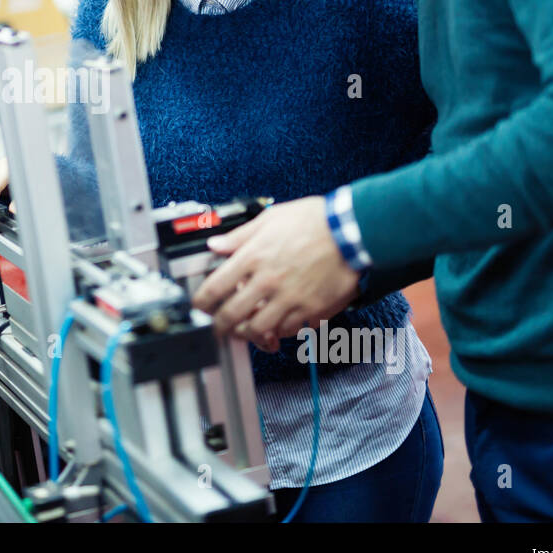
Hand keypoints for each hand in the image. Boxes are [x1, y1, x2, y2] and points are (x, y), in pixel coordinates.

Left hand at [192, 196, 360, 346]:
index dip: (201, 303)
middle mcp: (268, 281)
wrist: (353, 232)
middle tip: (217, 328)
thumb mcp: (272, 218)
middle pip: (231, 315)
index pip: (215, 288)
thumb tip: (216, 244)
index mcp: (254, 257)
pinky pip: (287, 330)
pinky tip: (276, 324)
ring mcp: (289, 299)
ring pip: (258, 329)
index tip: (199, 307)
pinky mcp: (311, 310)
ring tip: (245, 329)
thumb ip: (240, 235)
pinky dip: (278, 331)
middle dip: (219, 326)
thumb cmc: (316, 221)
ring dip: (247, 333)